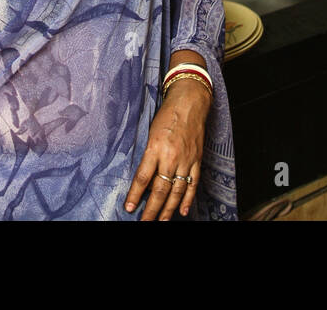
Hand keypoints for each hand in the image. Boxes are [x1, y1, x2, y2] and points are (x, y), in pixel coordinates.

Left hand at [125, 79, 209, 220]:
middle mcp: (171, 156)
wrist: (190, 103)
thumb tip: (142, 179)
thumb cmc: (166, 116)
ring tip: (161, 221)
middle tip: (144, 222)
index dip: (135, 194)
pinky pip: (193, 184)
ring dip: (168, 209)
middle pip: (160, 189)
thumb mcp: (150, 133)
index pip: (143, 177)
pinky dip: (188, 199)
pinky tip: (182, 211)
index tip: (129, 208)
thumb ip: (147, 155)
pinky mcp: (197, 161)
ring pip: (176, 191)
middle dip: (151, 209)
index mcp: (155, 147)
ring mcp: (186, 160)